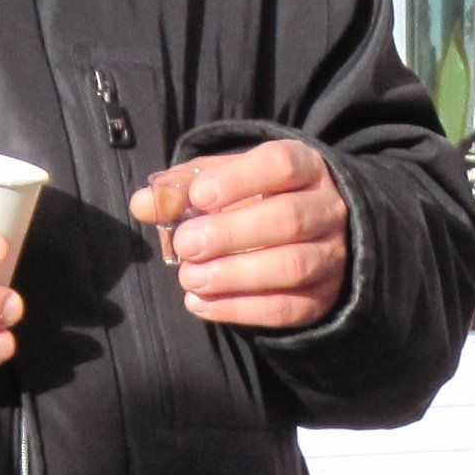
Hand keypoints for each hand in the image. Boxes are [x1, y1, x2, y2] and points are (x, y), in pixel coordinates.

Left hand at [132, 140, 350, 329]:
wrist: (310, 236)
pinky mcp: (323, 296)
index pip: (281, 165)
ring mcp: (331, 255)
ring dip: (234, 275)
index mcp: (305, 167)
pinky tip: (201, 303)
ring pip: (291, 266)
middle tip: (185, 245)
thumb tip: (143, 204)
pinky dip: (239, 310)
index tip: (198, 197)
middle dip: (230, 234)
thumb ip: (184, 189)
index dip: (238, 180)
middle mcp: (328, 208)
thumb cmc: (256, 199)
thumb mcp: (225, 182)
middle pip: (288, 219)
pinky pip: (287, 308)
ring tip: (190, 278)